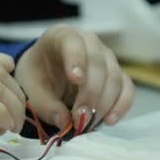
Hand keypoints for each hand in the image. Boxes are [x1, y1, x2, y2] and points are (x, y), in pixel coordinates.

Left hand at [14, 24, 134, 131]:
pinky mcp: (117, 74)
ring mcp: (106, 57)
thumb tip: (65, 122)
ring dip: (104, 102)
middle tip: (80, 116)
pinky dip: (121, 105)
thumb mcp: (32, 89)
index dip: (76, 59)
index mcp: (61, 37)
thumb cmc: (38, 76)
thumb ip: (46, 105)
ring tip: (89, 122)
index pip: (73, 42)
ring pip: (114, 76)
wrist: (46, 75)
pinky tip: (109, 120)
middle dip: (91, 92)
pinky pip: (126, 87)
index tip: (76, 79)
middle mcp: (88, 42)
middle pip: (98, 63)